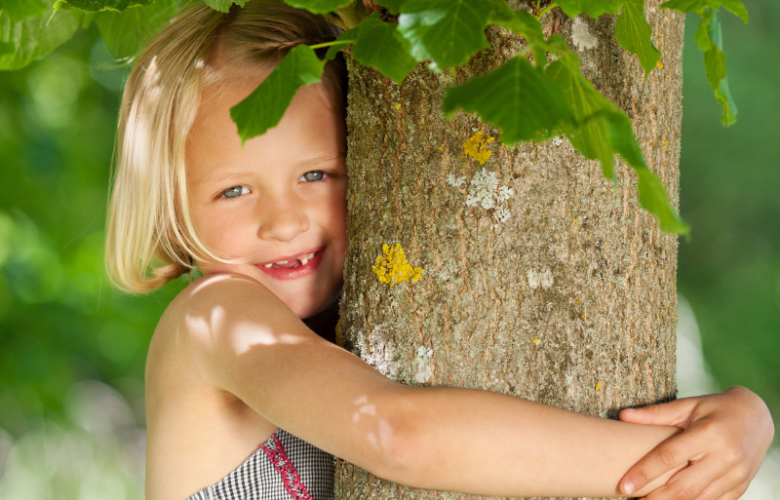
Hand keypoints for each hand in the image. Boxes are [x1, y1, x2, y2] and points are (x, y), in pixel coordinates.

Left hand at [618, 386, 774, 499]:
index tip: (624, 486)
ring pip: (698, 498)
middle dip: (655, 497)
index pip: (669, 457)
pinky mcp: (741, 486)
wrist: (756, 417)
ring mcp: (736, 474)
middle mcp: (724, 456)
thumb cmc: (714, 408)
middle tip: (632, 499)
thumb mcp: (687, 405)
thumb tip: (622, 415)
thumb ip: (656, 414)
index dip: (644, 473)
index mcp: (707, 434)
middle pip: (683, 485)